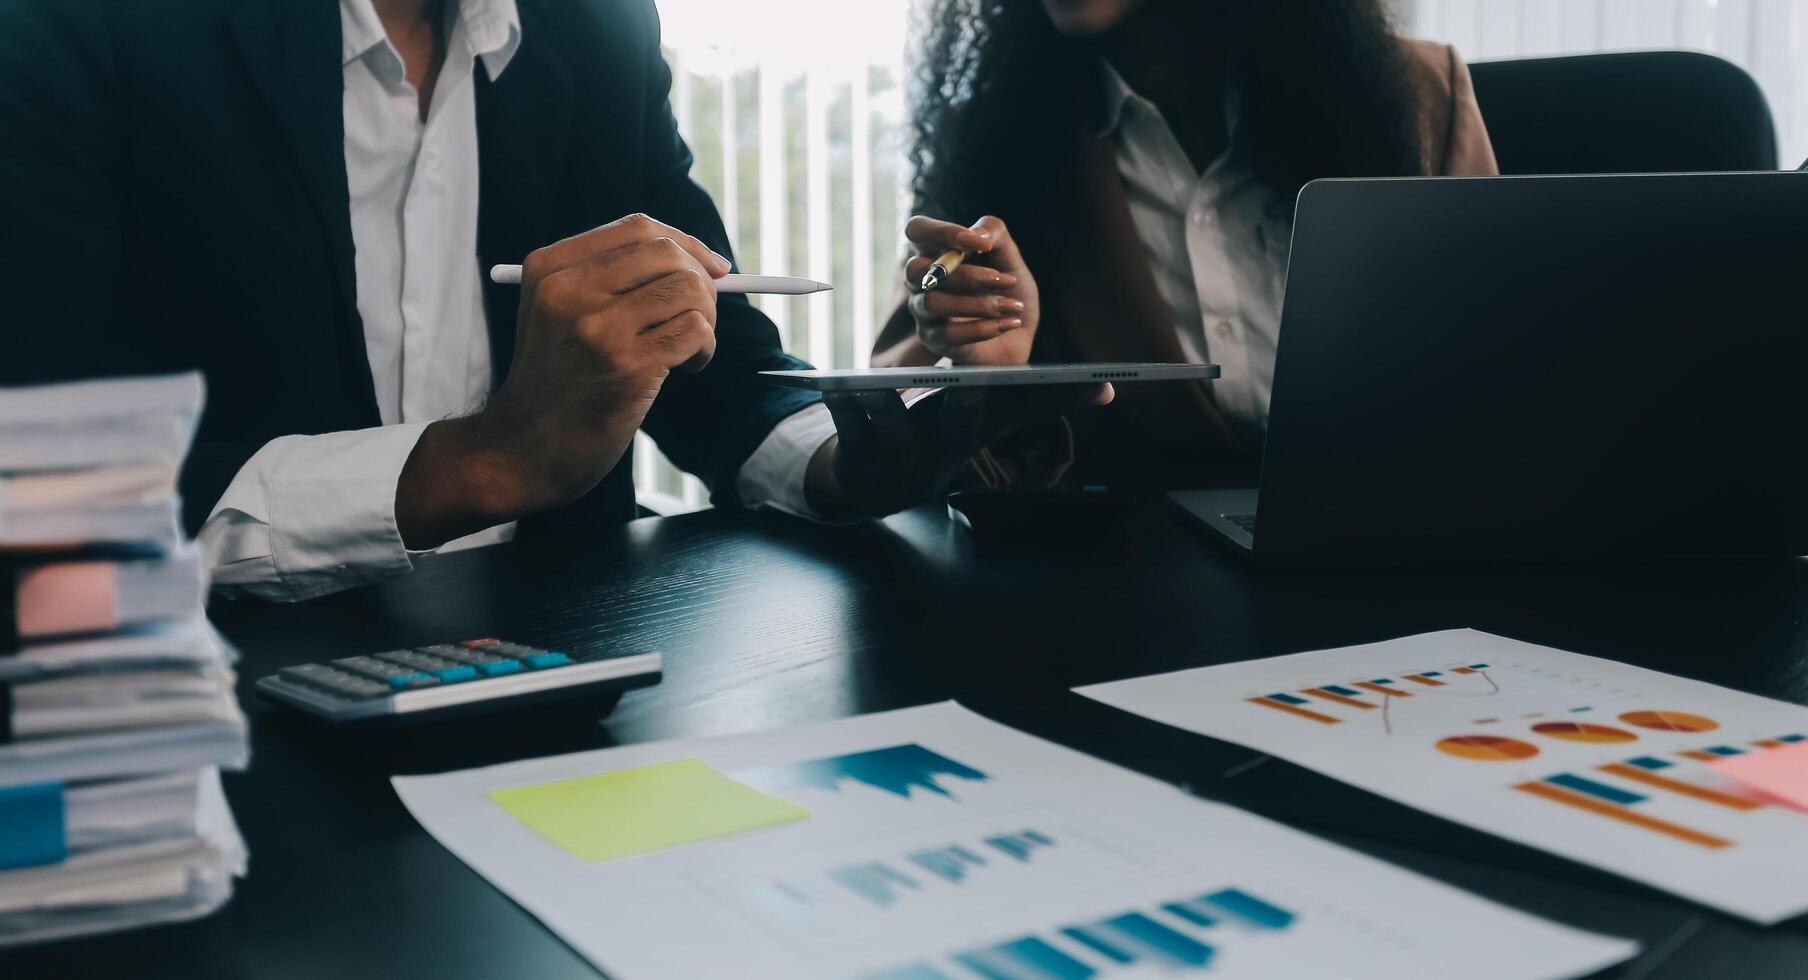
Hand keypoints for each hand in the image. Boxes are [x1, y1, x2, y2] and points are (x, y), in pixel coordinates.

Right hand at [396, 213, 728, 547]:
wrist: (526, 449)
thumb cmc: (558, 381)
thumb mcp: (559, 313)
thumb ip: (612, 278)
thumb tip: (701, 260)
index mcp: (550, 267)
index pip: (637, 228)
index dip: (685, 243)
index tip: (712, 267)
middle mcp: (569, 290)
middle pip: (666, 253)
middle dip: (702, 280)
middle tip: (703, 313)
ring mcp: (597, 328)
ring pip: (688, 290)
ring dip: (706, 319)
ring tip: (689, 348)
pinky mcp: (626, 366)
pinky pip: (695, 331)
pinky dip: (704, 348)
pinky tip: (686, 368)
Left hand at [806, 383, 1113, 517]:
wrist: (878, 488)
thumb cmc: (937, 437)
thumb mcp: (983, 420)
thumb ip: (1029, 400)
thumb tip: (1105, 390)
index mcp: (978, 428)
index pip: (1028, 411)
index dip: (1064, 399)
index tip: (1104, 385)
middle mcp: (945, 446)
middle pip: (963, 424)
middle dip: (967, 405)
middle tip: (974, 383)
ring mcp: (903, 458)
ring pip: (894, 428)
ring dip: (883, 407)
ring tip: (869, 383)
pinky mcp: (862, 461)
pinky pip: (850, 434)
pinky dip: (841, 412)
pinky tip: (831, 390)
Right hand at [903, 215, 1037, 365]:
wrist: (1019, 334)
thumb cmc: (1008, 290)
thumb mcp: (1010, 257)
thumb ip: (995, 234)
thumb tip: (976, 235)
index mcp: (936, 251)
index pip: (916, 230)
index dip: (942, 232)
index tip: (981, 245)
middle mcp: (922, 279)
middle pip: (916, 269)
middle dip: (964, 275)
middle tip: (1002, 280)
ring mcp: (923, 310)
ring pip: (932, 302)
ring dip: (979, 304)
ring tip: (1014, 306)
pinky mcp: (933, 339)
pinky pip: (948, 333)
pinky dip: (984, 328)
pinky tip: (1009, 323)